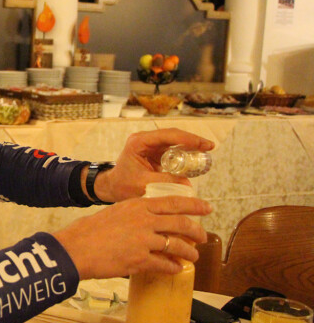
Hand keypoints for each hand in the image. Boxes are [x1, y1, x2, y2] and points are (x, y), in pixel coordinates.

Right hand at [53, 196, 210, 278]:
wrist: (76, 249)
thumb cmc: (88, 231)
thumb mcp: (114, 212)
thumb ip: (133, 214)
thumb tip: (146, 221)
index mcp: (137, 205)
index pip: (174, 202)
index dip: (194, 205)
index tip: (207, 207)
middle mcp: (144, 220)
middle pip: (181, 223)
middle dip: (197, 231)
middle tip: (203, 236)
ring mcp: (144, 240)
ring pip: (177, 245)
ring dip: (189, 252)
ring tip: (192, 256)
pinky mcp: (140, 260)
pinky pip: (165, 264)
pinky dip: (173, 268)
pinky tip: (176, 269)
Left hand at [93, 128, 213, 201]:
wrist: (113, 187)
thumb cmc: (122, 185)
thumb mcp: (143, 184)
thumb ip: (164, 183)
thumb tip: (188, 184)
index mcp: (138, 142)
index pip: (167, 135)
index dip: (187, 138)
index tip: (203, 145)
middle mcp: (145, 140)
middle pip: (173, 135)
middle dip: (192, 140)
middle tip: (210, 147)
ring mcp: (150, 145)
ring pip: (175, 141)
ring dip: (190, 145)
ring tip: (207, 151)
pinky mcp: (155, 152)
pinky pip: (173, 150)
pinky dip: (185, 153)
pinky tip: (197, 157)